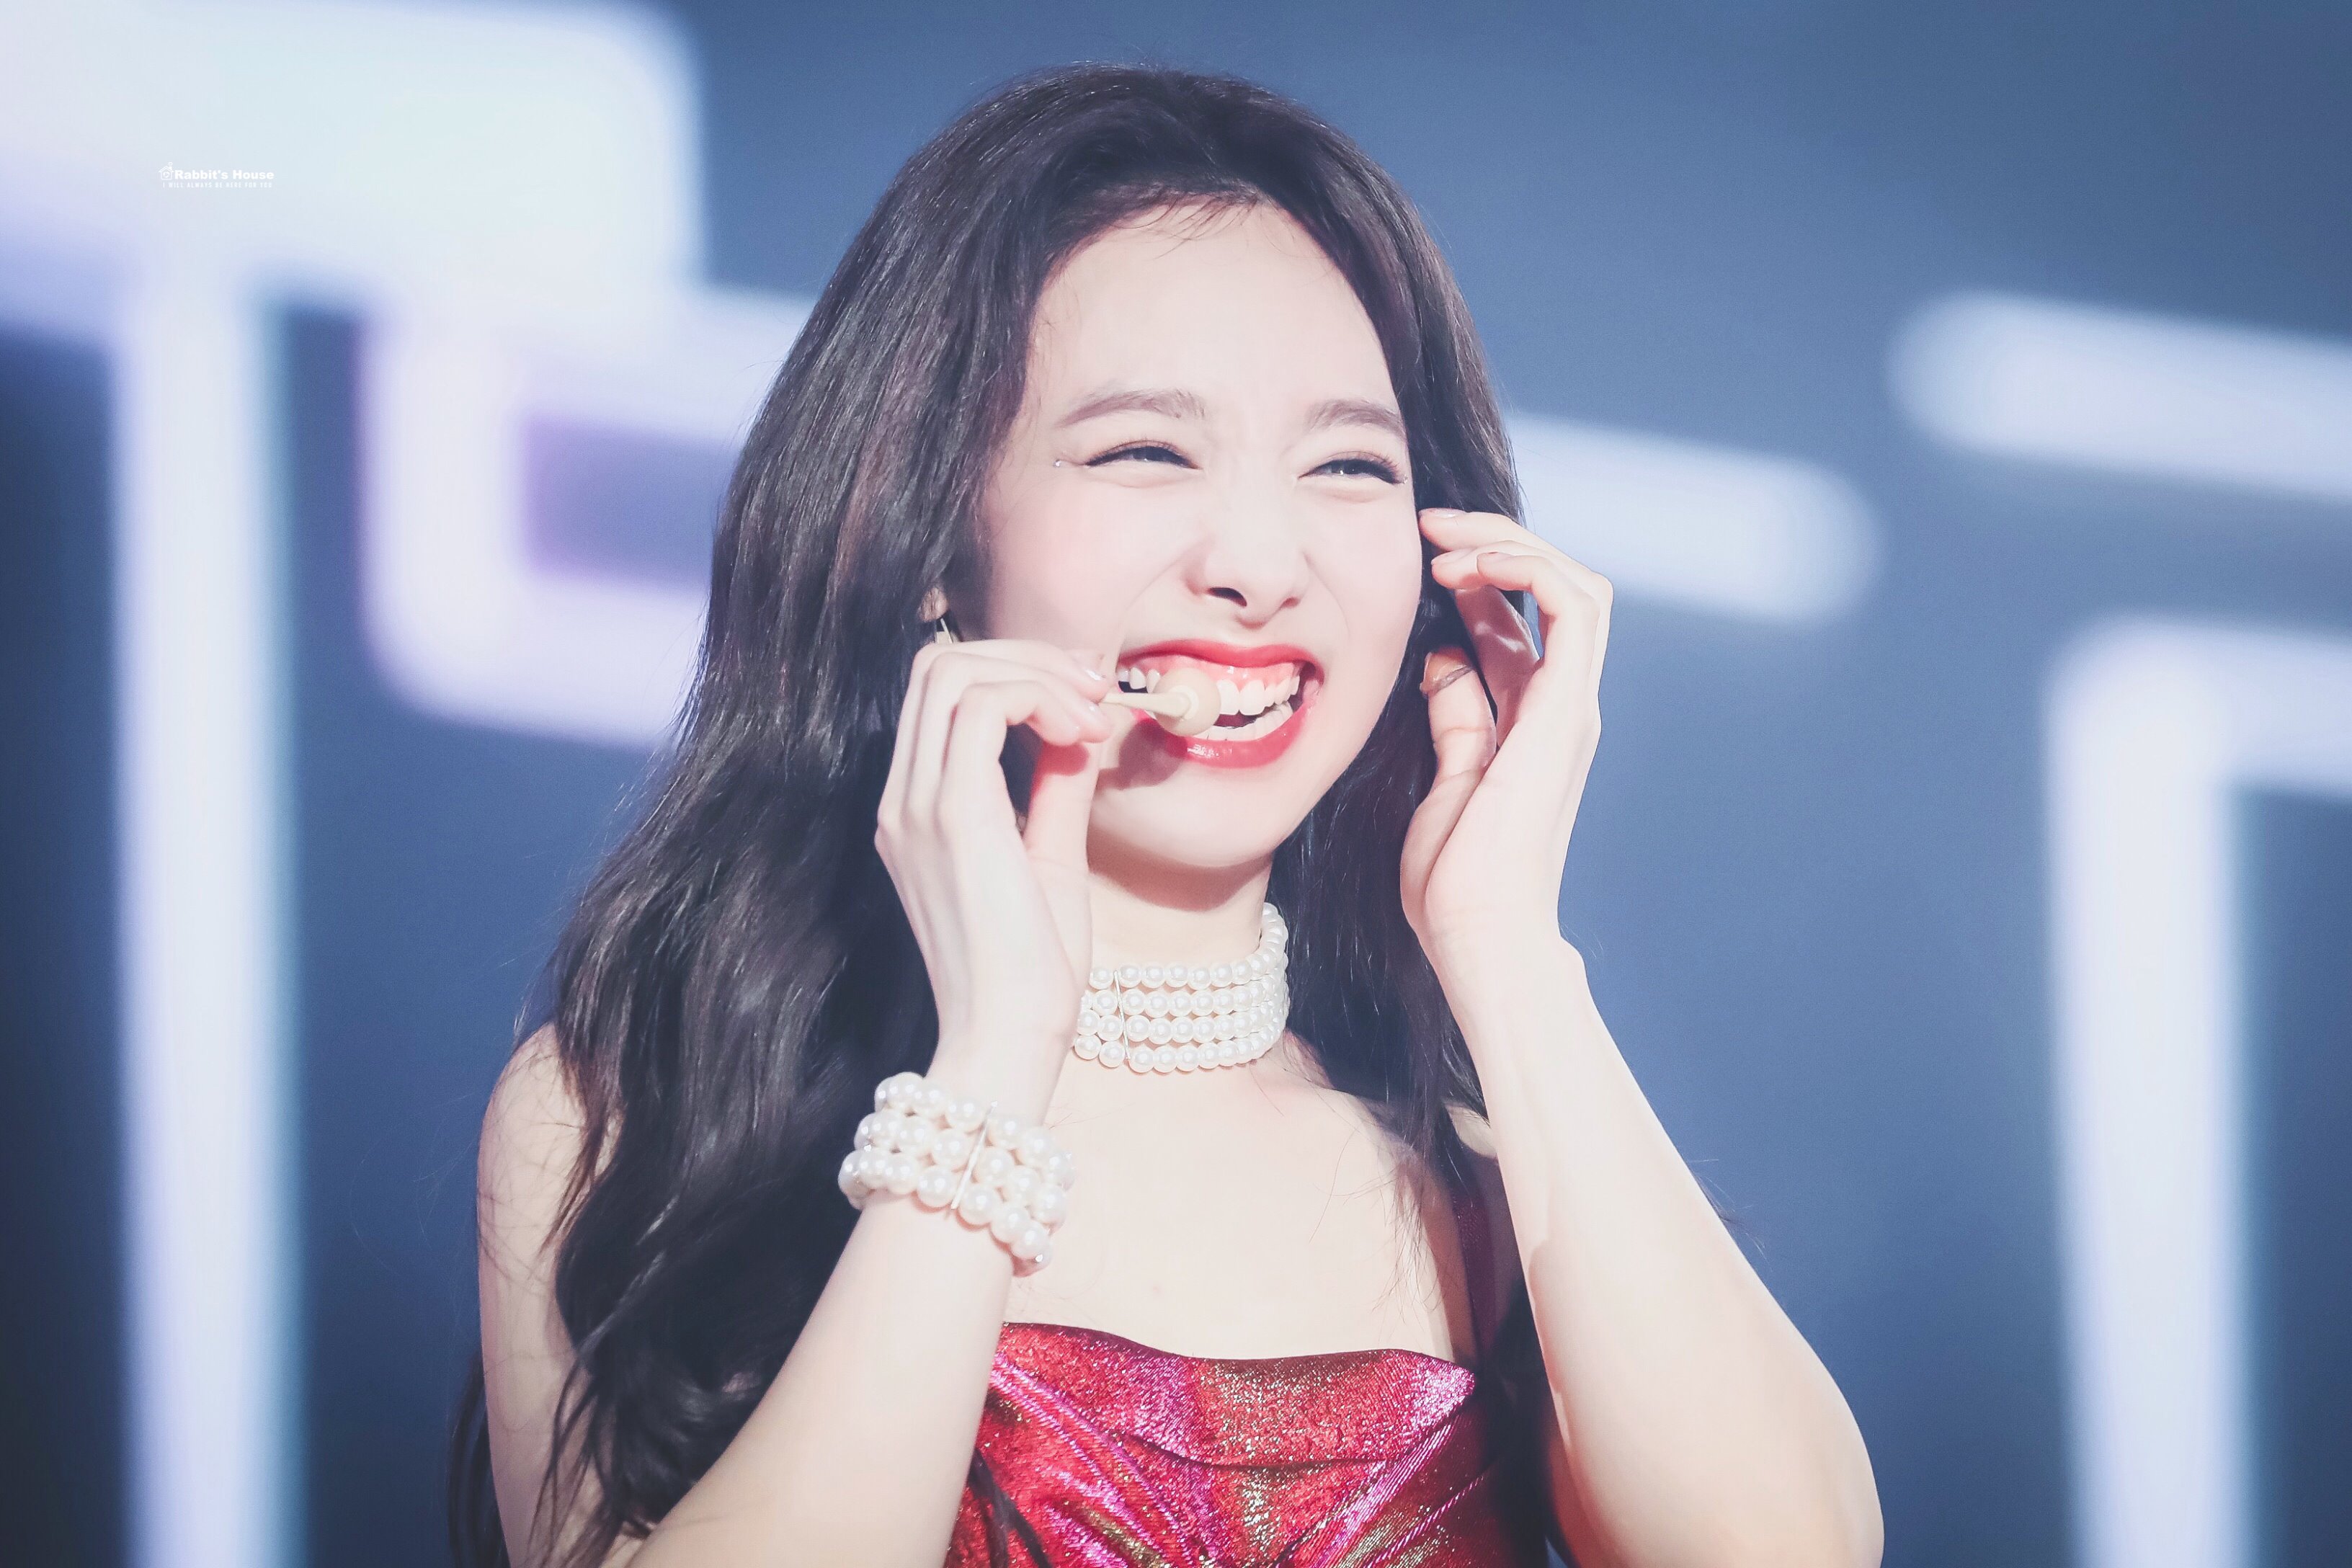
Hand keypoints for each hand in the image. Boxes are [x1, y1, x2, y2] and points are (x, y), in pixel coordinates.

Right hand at [874, 634, 1124, 1088]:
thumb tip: (1079, 728)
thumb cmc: (1032, 968)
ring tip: (1092, 713)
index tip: (1085, 697)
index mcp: (917, 810)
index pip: (940, 693)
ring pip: (954, 671)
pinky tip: (1082, 734)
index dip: (1015, 670)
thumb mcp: (1049, 858)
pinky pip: (983, 707)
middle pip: (939, 665)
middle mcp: (902, 800)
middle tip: (1094, 688)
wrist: (1010, 1037)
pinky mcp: (951, 816)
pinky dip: (1039, 699)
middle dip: (1025, 656)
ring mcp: (917, 805)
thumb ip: (1054, 788)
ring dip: (1036, 673)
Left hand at [1399, 507, 1610, 969]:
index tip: (1419, 556)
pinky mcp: (1567, 710)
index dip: (1477, 576)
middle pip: (1554, 591)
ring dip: (1514, 544)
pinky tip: (1471, 564)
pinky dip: (1529, 569)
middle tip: (1431, 524)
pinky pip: (1573, 608)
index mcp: (1530, 721)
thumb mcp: (1443, 778)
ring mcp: (1572, 707)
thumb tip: (1442, 659)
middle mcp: (1562, 706)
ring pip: (1576, 585)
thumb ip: (1454, 717)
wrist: (1479, 934)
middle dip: (1496, 542)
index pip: (1519, 623)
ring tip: (1448, 538)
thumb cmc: (1456, 881)